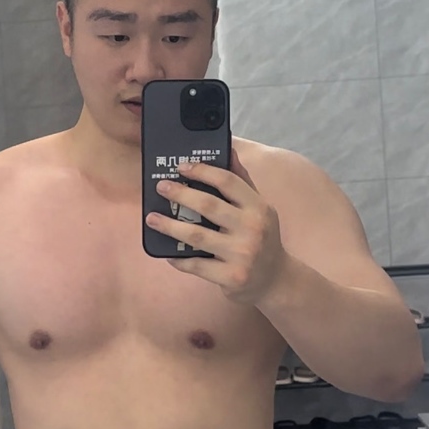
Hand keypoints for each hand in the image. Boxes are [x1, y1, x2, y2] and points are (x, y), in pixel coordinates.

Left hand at [145, 148, 287, 306]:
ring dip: (169, 226)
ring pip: (197, 236)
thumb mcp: (260, 208)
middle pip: (208, 205)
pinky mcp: (231, 277)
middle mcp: (252, 229)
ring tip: (152, 219)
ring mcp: (242, 254)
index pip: (228, 181)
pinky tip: (167, 253)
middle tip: (161, 187)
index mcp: (258, 207)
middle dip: (180, 194)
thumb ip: (242, 181)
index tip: (181, 167)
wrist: (276, 279)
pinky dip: (178, 259)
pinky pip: (197, 265)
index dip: (202, 170)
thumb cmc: (263, 238)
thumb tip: (228, 149)